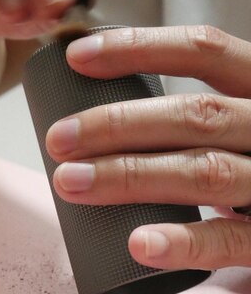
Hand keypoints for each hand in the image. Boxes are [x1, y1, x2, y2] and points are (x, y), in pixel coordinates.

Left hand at [46, 25, 250, 270]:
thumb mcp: (240, 124)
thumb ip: (198, 118)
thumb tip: (108, 121)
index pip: (205, 52)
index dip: (139, 50)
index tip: (78, 59)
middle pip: (196, 115)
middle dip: (118, 125)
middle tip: (60, 140)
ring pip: (204, 172)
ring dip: (130, 177)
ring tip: (72, 183)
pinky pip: (229, 240)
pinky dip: (182, 242)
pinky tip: (138, 244)